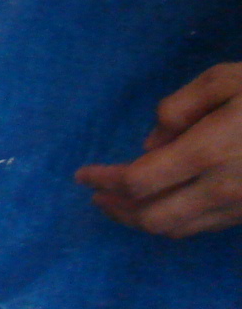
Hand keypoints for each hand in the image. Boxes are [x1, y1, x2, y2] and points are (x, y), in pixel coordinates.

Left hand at [76, 62, 241, 235]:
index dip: (104, 182)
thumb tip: (151, 145)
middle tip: (97, 196)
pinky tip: (165, 201)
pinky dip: (176, 219)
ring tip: (121, 203)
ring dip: (143, 220)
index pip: (138, 181)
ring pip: (180, 229)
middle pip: (153, 218)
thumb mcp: (225, 80)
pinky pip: (206, 226)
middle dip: (118, 210)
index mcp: (209, 152)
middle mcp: (224, 190)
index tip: (82, 176)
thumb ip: (180, 109)